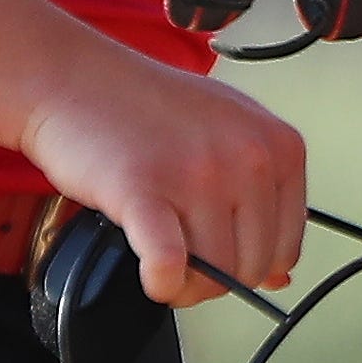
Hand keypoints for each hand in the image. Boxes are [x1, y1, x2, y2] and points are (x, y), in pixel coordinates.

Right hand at [13, 54, 307, 306]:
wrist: (76, 78)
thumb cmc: (148, 105)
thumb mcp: (228, 132)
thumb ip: (262, 198)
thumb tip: (281, 277)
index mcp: (279, 145)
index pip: (285, 248)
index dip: (248, 265)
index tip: (217, 251)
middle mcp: (247, 157)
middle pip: (250, 269)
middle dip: (213, 279)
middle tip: (182, 256)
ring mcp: (198, 172)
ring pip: (210, 277)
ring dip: (181, 284)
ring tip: (159, 254)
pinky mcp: (144, 189)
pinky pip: (169, 265)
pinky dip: (161, 283)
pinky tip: (150, 272)